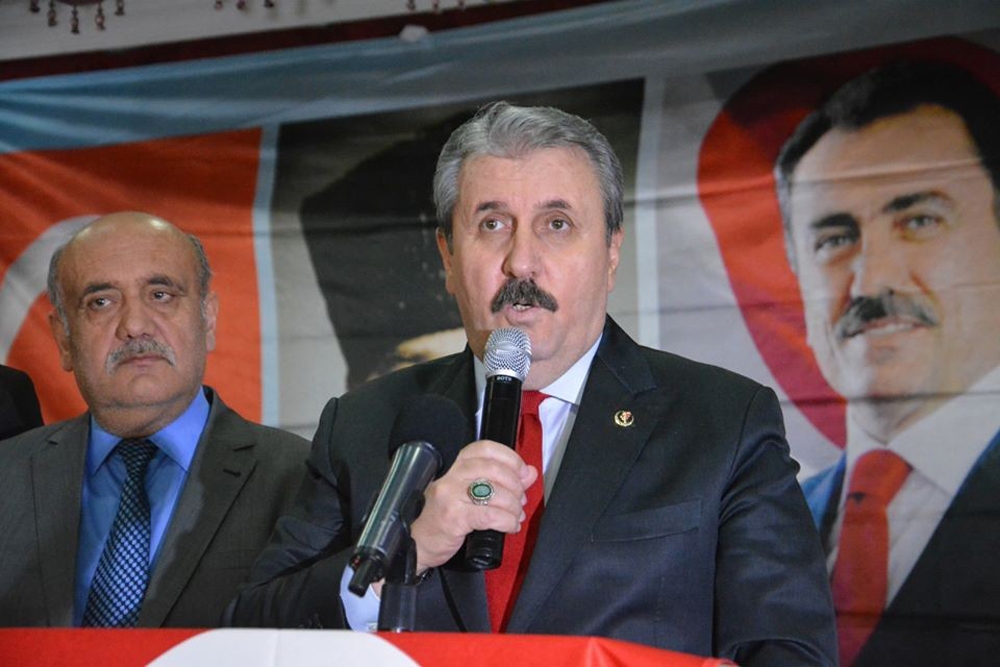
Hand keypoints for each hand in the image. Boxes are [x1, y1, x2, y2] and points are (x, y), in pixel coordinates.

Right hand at [410, 439, 538, 572]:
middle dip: (515, 485)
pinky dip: (507, 521)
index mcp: (453, 467)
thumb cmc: (438, 520)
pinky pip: (490, 514)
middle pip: (493, 468)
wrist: (411, 546)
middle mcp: (450, 476)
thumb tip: (529, 473)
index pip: (484, 448)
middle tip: (519, 500)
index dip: (509, 458)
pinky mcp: (453, 518)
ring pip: (494, 491)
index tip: (522, 472)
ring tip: (515, 516)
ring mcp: (450, 496)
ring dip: (513, 506)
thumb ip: (499, 481)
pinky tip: (510, 527)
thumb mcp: (468, 496)